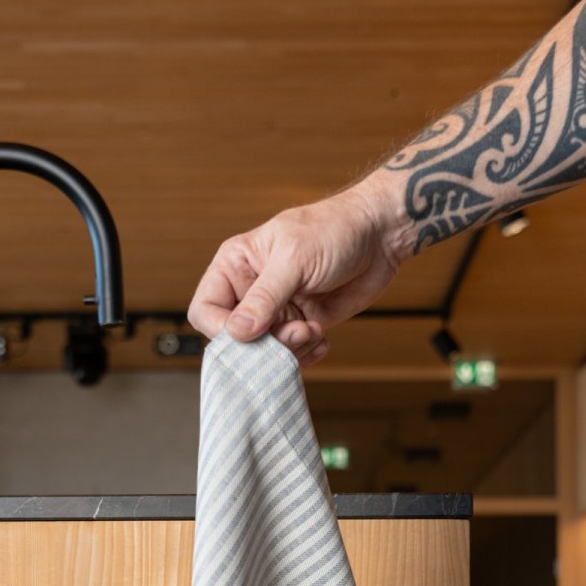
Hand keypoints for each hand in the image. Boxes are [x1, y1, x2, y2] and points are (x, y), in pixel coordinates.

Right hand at [187, 171, 410, 365]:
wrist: (380, 235)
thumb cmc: (335, 230)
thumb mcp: (294, 260)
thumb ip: (264, 298)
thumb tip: (237, 332)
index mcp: (236, 265)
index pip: (205, 310)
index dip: (222, 330)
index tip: (251, 335)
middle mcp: (251, 290)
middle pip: (235, 339)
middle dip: (264, 344)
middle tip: (295, 332)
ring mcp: (276, 310)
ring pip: (265, 352)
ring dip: (290, 351)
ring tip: (313, 331)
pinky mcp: (300, 324)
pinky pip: (291, 355)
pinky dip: (305, 355)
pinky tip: (322, 339)